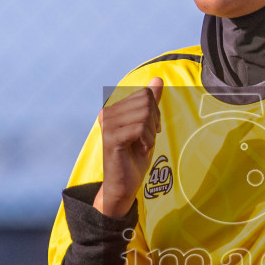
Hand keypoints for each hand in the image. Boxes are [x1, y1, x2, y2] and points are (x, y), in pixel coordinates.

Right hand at [94, 77, 162, 218]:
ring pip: (144, 114)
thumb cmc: (135, 156)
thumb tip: (157, 79)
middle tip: (146, 140)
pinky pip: (139, 128)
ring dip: (150, 134)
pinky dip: (147, 141)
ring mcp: (107, 125)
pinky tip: (140, 150)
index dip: (154, 112)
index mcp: (113, 108)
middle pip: (146, 102)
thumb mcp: (147, 126)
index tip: (149, 131)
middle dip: (153, 122)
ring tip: (141, 146)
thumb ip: (151, 102)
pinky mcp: (111, 138)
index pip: (144, 94)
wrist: (124, 184)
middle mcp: (106, 113)